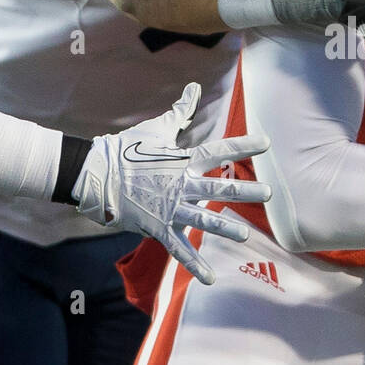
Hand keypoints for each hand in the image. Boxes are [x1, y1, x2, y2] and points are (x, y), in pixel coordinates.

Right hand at [72, 83, 270, 283]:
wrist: (96, 175)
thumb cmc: (126, 150)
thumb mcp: (156, 129)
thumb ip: (180, 112)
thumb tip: (194, 87)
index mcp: (182, 161)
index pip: (219, 151)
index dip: (243, 145)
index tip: (266, 143)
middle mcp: (181, 186)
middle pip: (219, 189)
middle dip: (245, 192)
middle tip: (267, 193)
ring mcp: (170, 209)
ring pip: (203, 220)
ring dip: (225, 229)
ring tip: (246, 235)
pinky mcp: (158, 228)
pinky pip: (179, 249)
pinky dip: (195, 265)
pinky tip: (210, 278)